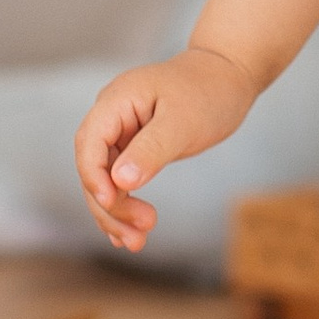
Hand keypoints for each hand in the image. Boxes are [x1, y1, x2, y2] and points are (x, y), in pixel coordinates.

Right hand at [74, 47, 256, 250]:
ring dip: (116, 212)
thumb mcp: (183, 122)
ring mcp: (121, 131)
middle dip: (109, 204)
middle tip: (139, 234)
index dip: (94, 177)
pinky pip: (119, 178)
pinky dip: (124, 204)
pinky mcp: (133, 145)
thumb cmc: (209, 91)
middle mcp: (112, 115)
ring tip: (137, 242)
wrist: (229, 76)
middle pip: (94, 166)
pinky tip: (129, 232)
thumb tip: (119, 181)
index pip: (89, 144)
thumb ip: (151, 149)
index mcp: (117, 100)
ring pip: (105, 178)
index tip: (112, 204)